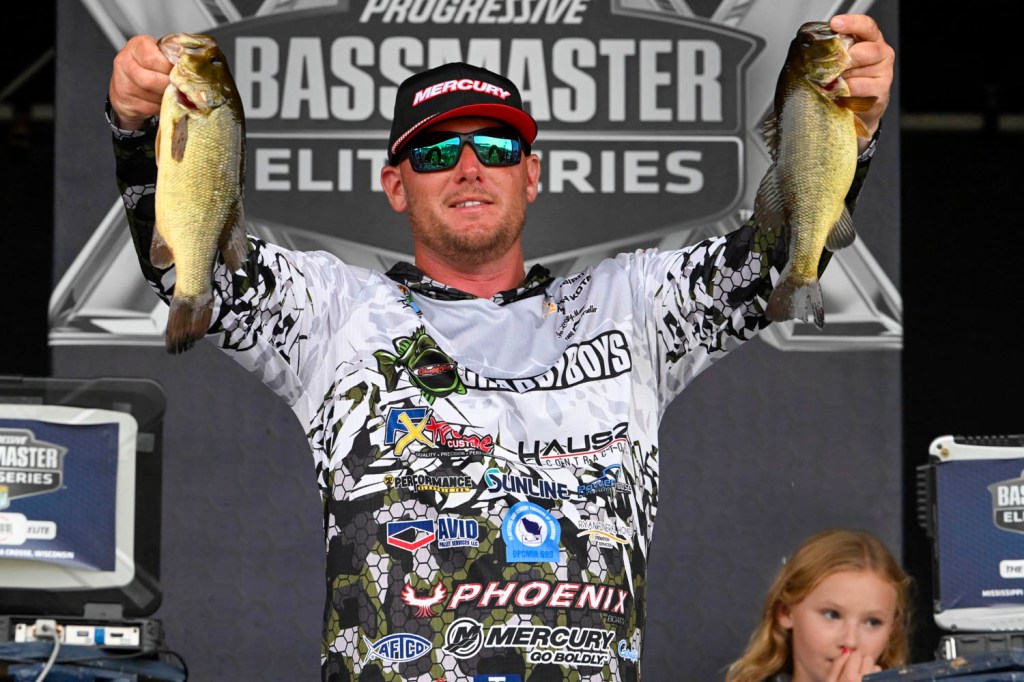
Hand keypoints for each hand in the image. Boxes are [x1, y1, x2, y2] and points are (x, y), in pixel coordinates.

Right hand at [109, 35, 172, 129]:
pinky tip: (164, 101)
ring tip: (173, 93)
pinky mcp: (124, 101)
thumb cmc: (150, 66)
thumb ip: (175, 55)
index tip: (179, 72)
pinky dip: (161, 107)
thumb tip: (195, 63)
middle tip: (180, 87)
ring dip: (167, 97)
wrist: (128, 84)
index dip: (169, 68)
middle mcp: (125, 62)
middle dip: (170, 86)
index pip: (153, 58)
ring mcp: (122, 83)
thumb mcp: (161, 54)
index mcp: (137, 45)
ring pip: (150, 95)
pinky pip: (148, 107)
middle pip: (151, 80)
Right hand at [826, 647, 882, 681]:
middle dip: (862, 662)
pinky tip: (869, 680)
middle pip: (867, 658)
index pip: (856, 654)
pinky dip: (876, 675)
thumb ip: (836, 666)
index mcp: (850, 678)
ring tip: (863, 676)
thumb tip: (846, 651)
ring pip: (876, 667)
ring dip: (870, 669)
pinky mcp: (878, 681)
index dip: (852, 657)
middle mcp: (864, 680)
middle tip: (856, 670)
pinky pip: (881, 674)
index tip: (850, 663)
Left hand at [830, 13, 894, 141]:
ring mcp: (884, 73)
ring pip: (858, 72)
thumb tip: (812, 52)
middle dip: (842, 60)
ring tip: (833, 84)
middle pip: (863, 51)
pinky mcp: (881, 92)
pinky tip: (839, 95)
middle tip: (830, 68)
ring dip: (841, 79)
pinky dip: (845, 93)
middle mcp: (881, 53)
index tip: (835, 24)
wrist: (856, 109)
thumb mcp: (838, 62)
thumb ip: (832, 52)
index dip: (851, 23)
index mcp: (870, 40)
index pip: (865, 26)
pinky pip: (858, 90)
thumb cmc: (845, 80)